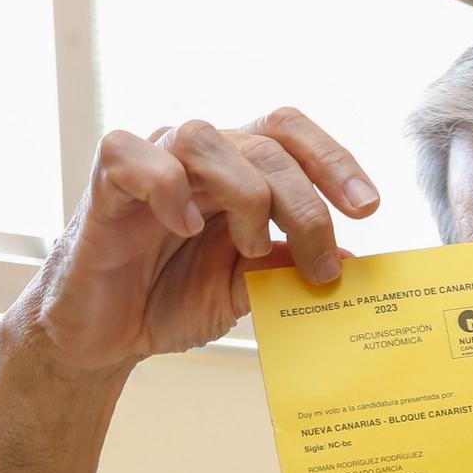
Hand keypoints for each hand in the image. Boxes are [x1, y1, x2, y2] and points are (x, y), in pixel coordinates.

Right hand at [14, 108, 379, 371]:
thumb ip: (288, 268)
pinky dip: (167, 188)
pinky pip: (134, 157)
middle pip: (264, 144)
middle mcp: (197, 158)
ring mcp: (151, 164)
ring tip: (251, 248)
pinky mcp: (106, 186)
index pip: (289, 134)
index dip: (333, 161)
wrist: (104, 339)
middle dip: (306, 205)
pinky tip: (185, 227)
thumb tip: (351, 262)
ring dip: (246, 195)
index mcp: (236, 172)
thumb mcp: (245, 290)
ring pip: (207, 138)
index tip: (368, 210)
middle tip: (322, 265)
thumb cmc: (169, 302)